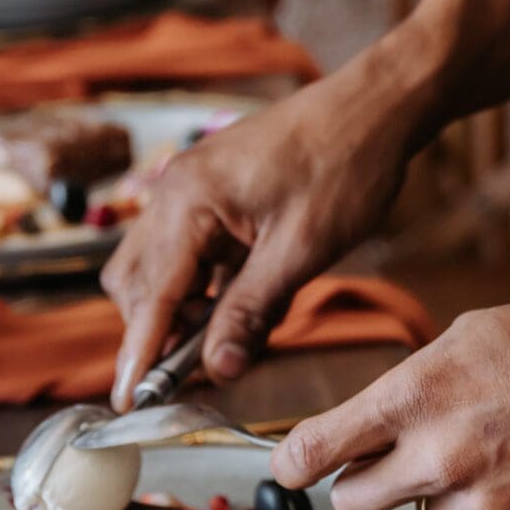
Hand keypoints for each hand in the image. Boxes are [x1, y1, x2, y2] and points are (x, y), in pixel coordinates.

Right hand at [102, 62, 422, 405]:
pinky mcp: (212, 195)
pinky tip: (240, 303)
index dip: (141, 354)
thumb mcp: (300, 251)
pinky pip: (188, 253)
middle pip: (138, 284)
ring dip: (182, 310)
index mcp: (187, 201)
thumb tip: (218, 368)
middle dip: (161, 331)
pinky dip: (204, 287)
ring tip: (231, 334)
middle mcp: (175, 192)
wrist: (375, 107)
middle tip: (207, 367)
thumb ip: (251, 311)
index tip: (133, 401)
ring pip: (159, 270)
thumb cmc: (344, 167)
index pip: (150, 295)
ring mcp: (191, 190)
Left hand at [271, 297, 509, 509]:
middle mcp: (440, 457)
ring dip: (449, 490)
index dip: (293, 463)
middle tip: (392, 462)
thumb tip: (370, 424)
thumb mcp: (472, 334)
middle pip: (355, 502)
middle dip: (363, 484)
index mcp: (417, 394)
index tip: (288, 469)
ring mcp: (485, 506)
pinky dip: (508, 505)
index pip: (317, 449)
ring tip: (507, 443)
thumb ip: (412, 383)